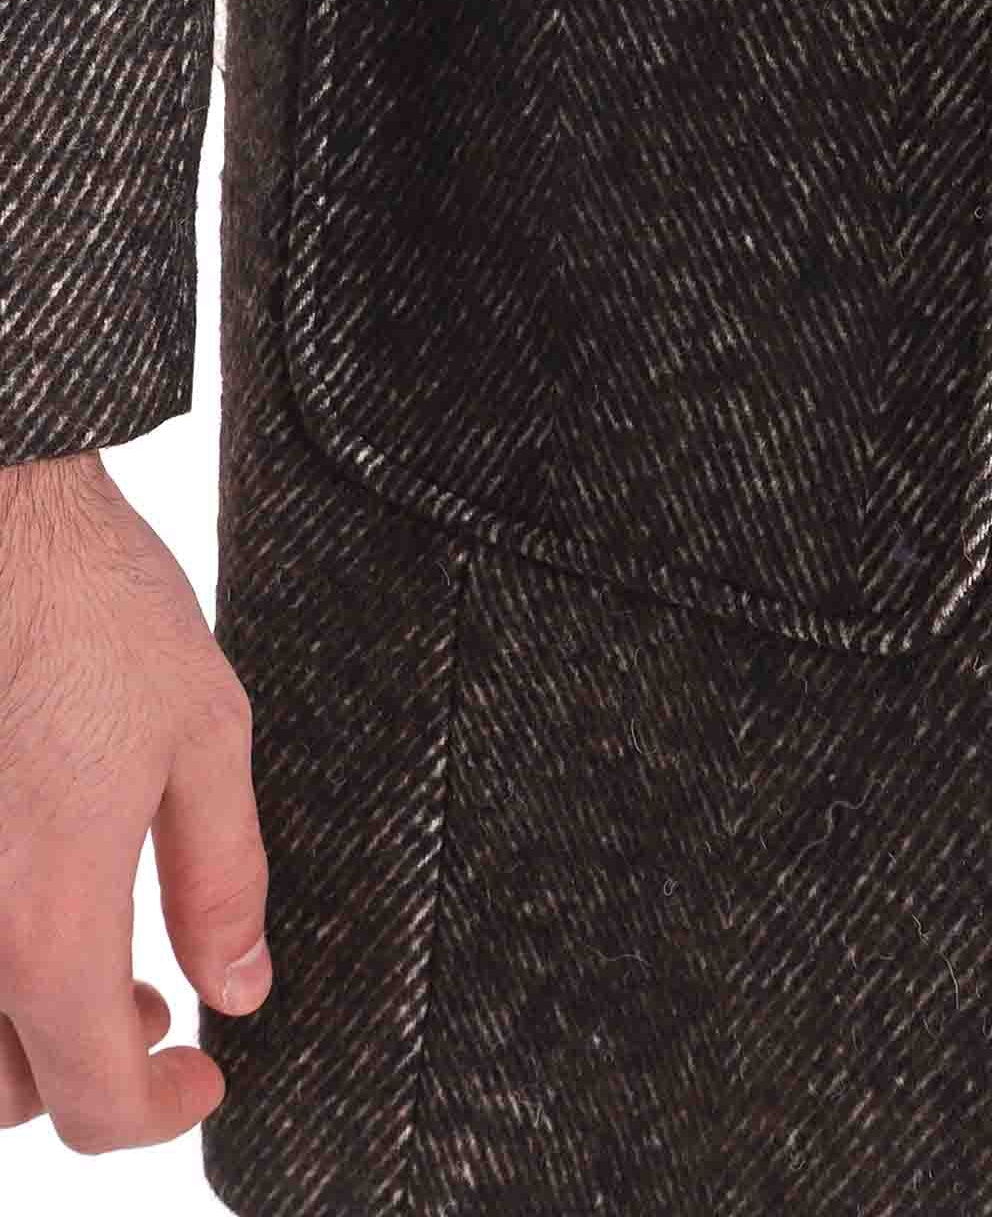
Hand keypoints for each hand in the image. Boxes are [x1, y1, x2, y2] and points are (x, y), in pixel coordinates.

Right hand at [0, 448, 271, 1150]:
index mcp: (44, 918)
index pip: (93, 1102)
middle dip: (89, 1075)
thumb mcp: (205, 737)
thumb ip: (223, 879)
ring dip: (19, 1035)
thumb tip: (237, 987)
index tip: (202, 1078)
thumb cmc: (93, 610)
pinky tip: (28, 905)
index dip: (159, 1114)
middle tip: (153, 1013)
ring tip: (86, 966)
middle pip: (6, 1092)